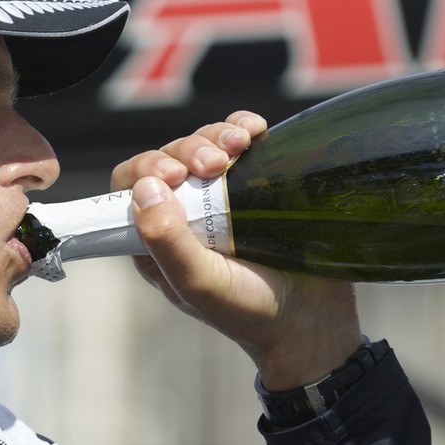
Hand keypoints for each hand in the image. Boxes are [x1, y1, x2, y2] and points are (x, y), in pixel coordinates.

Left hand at [111, 111, 361, 390]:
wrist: (314, 319)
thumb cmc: (250, 311)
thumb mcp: (200, 283)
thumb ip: (166, 242)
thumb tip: (143, 190)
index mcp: (156, 239)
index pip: (130, 187)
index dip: (144, 169)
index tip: (174, 174)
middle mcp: (183, 214)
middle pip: (168, 159)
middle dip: (187, 150)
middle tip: (216, 164)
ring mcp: (220, 197)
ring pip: (202, 145)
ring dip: (216, 135)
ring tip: (241, 144)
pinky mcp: (256, 183)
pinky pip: (239, 141)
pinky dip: (243, 125)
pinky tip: (256, 130)